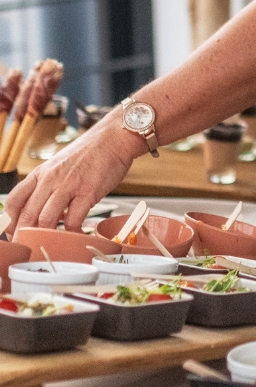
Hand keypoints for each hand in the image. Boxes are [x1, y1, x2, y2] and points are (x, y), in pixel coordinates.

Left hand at [3, 121, 138, 234]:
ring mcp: (68, 186)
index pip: (14, 200)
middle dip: (23, 235)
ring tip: (51, 245)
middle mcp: (50, 179)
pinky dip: (72, 233)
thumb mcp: (61, 165)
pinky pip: (73, 220)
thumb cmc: (92, 153)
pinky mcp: (88, 192)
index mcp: (40, 173)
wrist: (114, 138)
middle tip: (27, 247)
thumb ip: (51, 185)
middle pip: (27, 214)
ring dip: (46, 236)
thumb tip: (48, 209)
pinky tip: (77, 235)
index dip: (10, 221)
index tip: (14, 232)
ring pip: (46, 219)